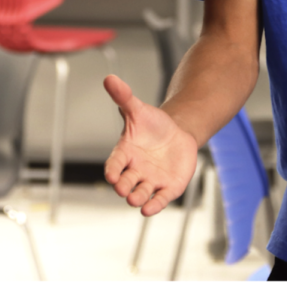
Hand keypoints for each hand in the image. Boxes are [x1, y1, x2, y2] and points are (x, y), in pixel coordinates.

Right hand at [102, 74, 198, 215]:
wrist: (177, 133)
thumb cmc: (153, 124)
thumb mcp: (139, 109)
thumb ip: (124, 97)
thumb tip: (109, 78)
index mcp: (125, 154)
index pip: (114, 164)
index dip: (112, 170)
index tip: (110, 174)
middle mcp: (135, 171)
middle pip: (125, 183)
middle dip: (122, 187)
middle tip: (122, 188)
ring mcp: (151, 181)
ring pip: (141, 194)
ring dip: (137, 198)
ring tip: (135, 199)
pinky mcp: (167, 188)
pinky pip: (159, 200)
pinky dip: (154, 206)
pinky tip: (150, 208)